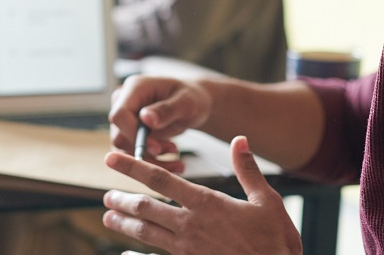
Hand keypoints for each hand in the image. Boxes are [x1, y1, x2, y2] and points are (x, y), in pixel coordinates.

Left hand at [102, 136, 300, 254]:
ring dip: (124, 224)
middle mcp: (190, 225)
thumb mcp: (267, 200)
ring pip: (146, 233)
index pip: (160, 179)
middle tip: (107, 196)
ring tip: (109, 218)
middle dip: (122, 200)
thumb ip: (248, 170)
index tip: (111, 159)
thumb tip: (239, 139)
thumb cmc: (276, 241)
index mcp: (206, 203)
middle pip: (145, 208)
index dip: (132, 167)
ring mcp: (187, 249)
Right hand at [109, 75, 210, 172]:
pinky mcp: (128, 133)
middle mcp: (123, 102)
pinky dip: (151, 162)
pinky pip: (132, 154)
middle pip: (119, 135)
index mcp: (134, 88)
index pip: (120, 115)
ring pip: (124, 149)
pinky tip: (172, 160)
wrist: (192, 104)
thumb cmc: (191, 98)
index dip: (133, 134)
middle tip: (173, 150)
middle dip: (145, 150)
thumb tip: (145, 119)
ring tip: (176, 154)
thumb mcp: (186, 102)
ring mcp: (124, 118)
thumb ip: (166, 110)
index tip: (157, 148)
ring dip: (150, 159)